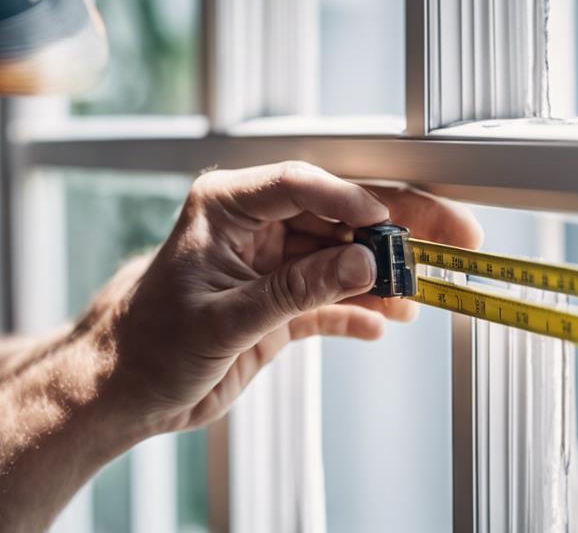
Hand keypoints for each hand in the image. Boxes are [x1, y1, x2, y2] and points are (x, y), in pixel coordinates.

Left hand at [98, 161, 481, 437]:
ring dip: (383, 276)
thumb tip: (366, 263)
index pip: (301, 184)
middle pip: (340, 214)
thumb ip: (298, 291)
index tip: (388, 223)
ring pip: (345, 257)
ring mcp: (275, 265)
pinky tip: (386, 322)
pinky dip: (359, 310)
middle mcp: (257, 228)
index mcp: (228, 207)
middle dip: (397, 226)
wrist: (123, 392)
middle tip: (455, 234)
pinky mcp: (284, 302)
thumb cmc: (149, 345)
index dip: (351, 199)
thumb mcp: (226, 319)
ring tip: (420, 293)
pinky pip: (333, 298)